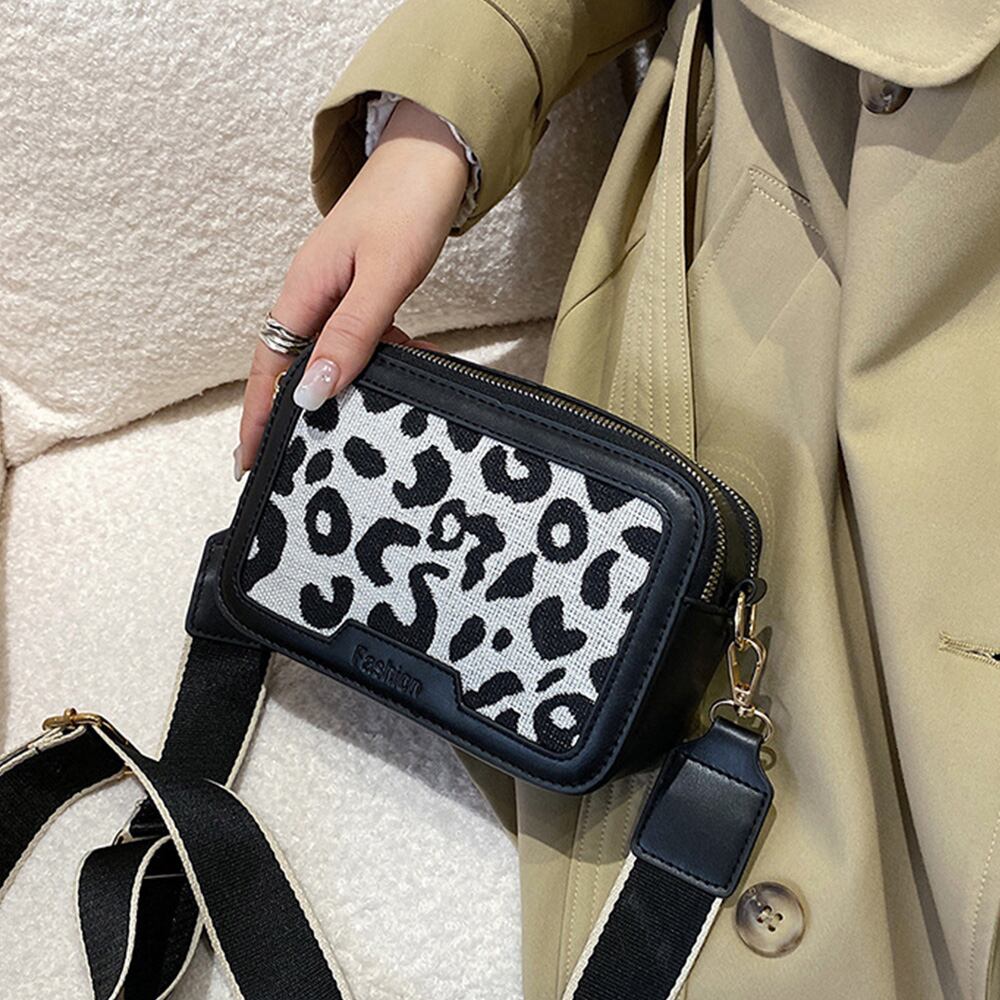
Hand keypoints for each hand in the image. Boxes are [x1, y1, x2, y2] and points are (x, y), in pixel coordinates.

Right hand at [235, 99, 468, 476]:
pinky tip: (409, 364)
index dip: (258, 416)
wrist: (433, 155)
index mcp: (304, 292)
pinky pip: (360, 336)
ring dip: (347, 385)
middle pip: (292, 366)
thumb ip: (351, 334)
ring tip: (365, 423)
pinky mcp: (361, 288)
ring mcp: (336, 291)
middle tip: (297, 463)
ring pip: (331, 354)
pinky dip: (380, 357)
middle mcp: (312, 294)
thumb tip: (314, 391)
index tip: (249, 461)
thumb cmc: (405, 206)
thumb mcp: (381, 279)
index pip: (270, 368)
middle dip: (293, 414)